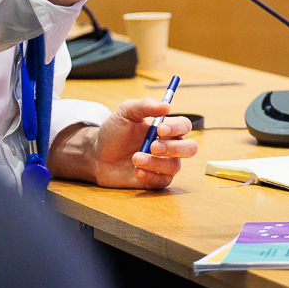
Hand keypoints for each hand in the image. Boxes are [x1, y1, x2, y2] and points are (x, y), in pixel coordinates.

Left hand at [56, 97, 196, 189]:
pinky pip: (163, 181)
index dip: (177, 128)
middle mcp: (170, 147)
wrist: (98, 155)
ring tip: (135, 159)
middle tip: (153, 147)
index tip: (160, 129)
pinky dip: (150, 176)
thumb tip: (167, 105)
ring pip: (175, 166)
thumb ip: (144, 105)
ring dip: (155, 163)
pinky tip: (136, 171)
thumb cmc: (114, 132)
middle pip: (190, 148)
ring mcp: (163, 164)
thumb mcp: (125, 113)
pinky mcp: (155, 180)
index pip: (184, 126)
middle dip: (174, 148)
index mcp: (166, 129)